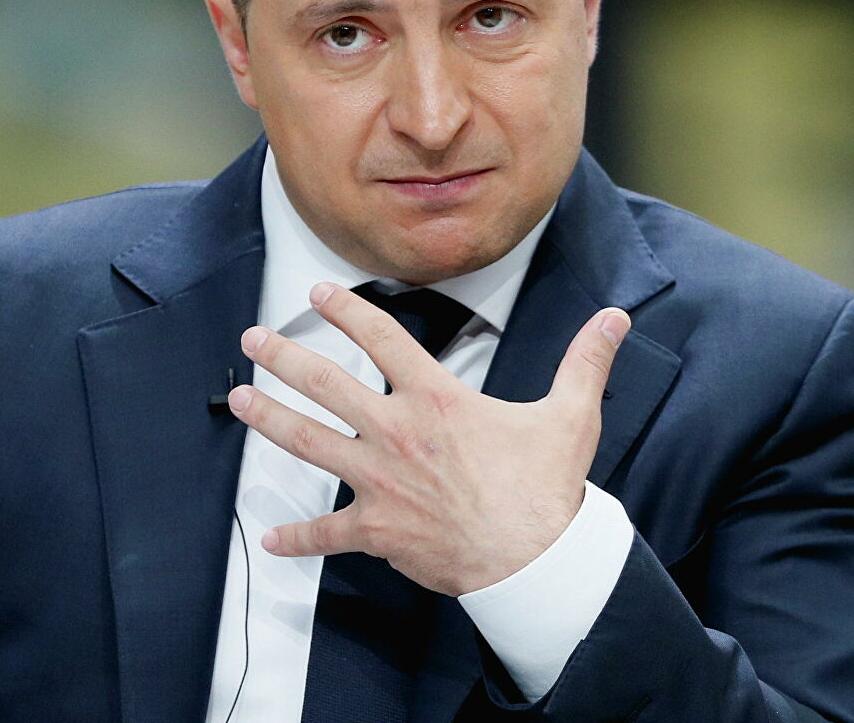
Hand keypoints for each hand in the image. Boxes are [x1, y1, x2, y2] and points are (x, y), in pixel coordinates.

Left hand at [226, 281, 630, 595]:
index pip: (383, 338)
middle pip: (326, 384)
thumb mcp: (569, 415)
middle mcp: (397, 432)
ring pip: (308, 442)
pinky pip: (327, 533)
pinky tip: (271, 537)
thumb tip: (614, 318)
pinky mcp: (376, 529)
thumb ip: (584, 362)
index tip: (320, 293)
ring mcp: (379, 481)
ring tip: (238, 400)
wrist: (532, 560)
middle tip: (253, 341)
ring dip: (268, 419)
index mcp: (437, 399)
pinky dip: (297, 537)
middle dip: (284, 357)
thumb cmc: (546, 491)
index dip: (347, 310)